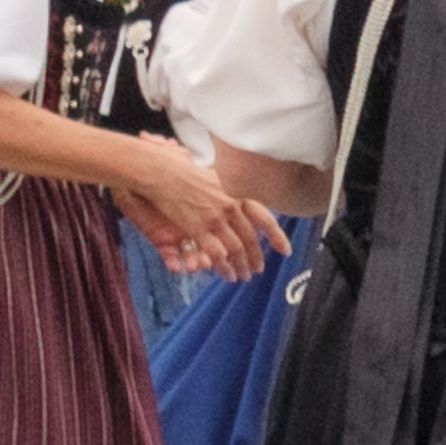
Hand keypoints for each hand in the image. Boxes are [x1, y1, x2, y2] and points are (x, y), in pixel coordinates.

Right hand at [114, 144, 283, 280]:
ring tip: (243, 276)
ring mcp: (217, 217)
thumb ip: (231, 189)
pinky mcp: (200, 227)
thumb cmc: (184, 168)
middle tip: (258, 269)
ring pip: (237, 249)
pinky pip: (217, 253)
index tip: (284, 251)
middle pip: (251, 238)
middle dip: (256, 257)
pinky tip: (226, 274)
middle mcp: (232, 206)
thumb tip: (242, 198)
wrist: (161, 170)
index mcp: (239, 192)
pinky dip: (224, 267)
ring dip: (241, 266)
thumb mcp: (217, 174)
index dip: (277, 236)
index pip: (265, 217)